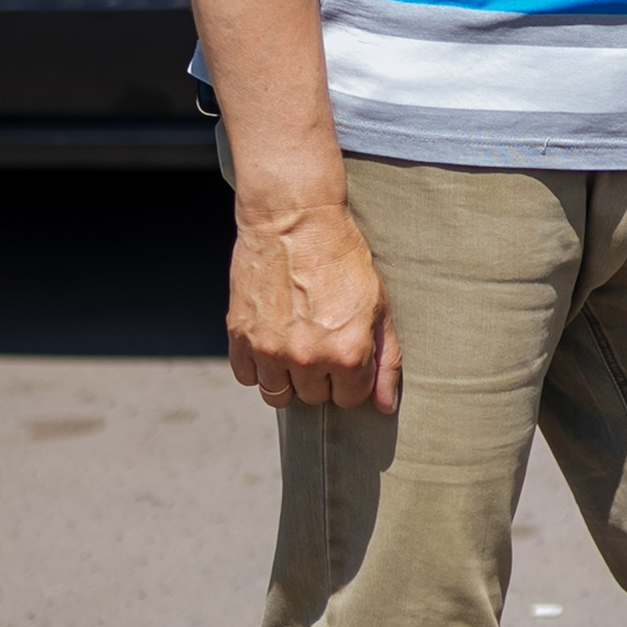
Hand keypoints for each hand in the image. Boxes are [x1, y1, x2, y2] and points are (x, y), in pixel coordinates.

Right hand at [226, 202, 402, 413]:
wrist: (294, 219)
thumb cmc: (342, 258)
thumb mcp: (379, 306)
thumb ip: (386, 360)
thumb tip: (385, 407)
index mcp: (348, 354)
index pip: (350, 399)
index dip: (351, 376)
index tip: (346, 350)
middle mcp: (308, 358)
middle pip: (314, 398)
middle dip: (321, 376)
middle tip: (321, 339)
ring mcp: (270, 350)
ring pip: (278, 395)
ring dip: (288, 377)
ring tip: (295, 343)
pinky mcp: (240, 336)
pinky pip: (247, 377)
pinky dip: (258, 366)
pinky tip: (271, 340)